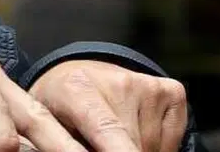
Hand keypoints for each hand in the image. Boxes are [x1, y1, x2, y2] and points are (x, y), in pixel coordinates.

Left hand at [29, 60, 187, 151]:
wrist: (77, 76)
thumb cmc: (60, 107)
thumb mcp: (46, 125)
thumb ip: (61, 145)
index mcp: (77, 89)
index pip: (105, 129)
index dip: (120, 150)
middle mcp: (117, 82)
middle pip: (131, 146)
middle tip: (95, 145)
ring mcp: (147, 85)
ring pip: (152, 146)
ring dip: (135, 151)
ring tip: (113, 137)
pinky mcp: (171, 90)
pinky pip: (173, 139)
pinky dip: (158, 145)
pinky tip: (135, 129)